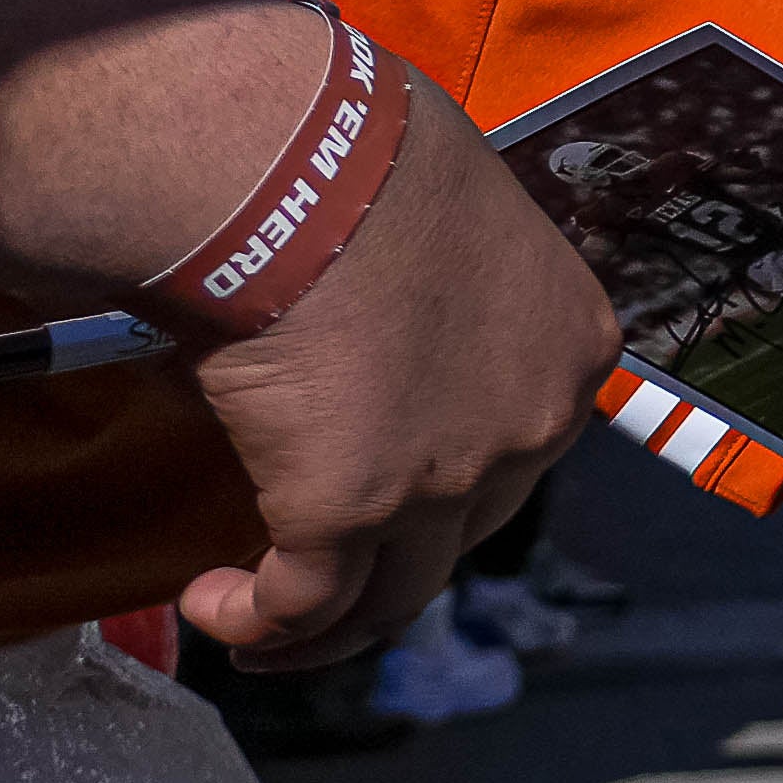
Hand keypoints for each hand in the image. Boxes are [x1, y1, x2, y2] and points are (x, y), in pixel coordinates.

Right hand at [179, 68, 620, 669]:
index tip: (387, 487)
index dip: (451, 477)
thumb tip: (358, 337)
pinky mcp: (353, 509)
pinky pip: (305, 603)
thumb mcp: (439, 227)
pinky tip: (210, 603)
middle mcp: (535, 421)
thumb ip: (428, 301)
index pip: (518, 441)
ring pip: (393, 594)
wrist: (292, 164)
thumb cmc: (356, 157)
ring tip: (253, 621)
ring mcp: (451, 474)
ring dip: (322, 625)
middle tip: (319, 571)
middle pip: (465, 528)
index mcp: (572, 343)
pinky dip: (257, 621)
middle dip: (389, 561)